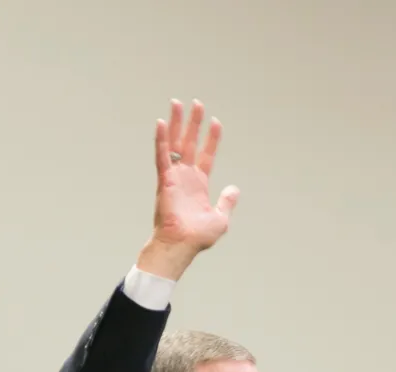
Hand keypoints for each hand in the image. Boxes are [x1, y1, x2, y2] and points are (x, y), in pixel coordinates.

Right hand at [137, 99, 239, 280]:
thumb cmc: (197, 237)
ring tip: (177, 103)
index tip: (215, 122)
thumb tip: (234, 189)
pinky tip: (162, 122)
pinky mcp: (164, 180)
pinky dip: (162, 140)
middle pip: (189, 144)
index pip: (206, 156)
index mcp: (199, 185)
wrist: (181, 245)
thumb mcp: (220, 218)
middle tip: (196, 103)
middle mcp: (185, 178)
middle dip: (193, 123)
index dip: (211, 139)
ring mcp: (174, 177)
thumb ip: (227, 202)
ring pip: (175, 144)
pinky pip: (162, 156)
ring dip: (177, 123)